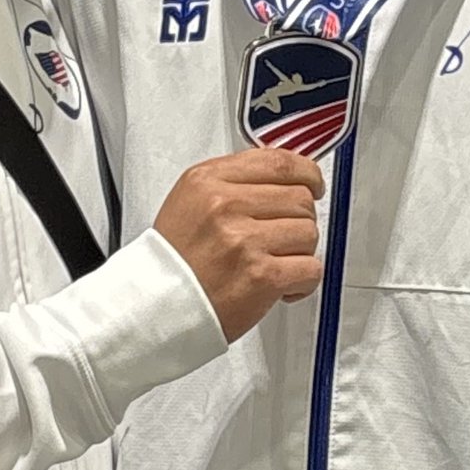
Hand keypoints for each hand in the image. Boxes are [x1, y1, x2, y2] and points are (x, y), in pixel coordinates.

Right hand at [151, 149, 325, 340]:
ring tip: (273, 264)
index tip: (312, 184)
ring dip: (299, 252)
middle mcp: (225, 205)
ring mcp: (244, 241)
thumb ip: (235, 182)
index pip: (279, 162)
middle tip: (281, 239)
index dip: (307, 173)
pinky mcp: (261, 277)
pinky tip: (282, 287)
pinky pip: (310, 269)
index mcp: (208, 181)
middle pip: (300, 198)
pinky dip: (303, 282)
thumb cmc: (176, 261)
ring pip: (309, 233)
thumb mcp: (191, 200)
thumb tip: (287, 176)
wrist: (157, 307)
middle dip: (298, 220)